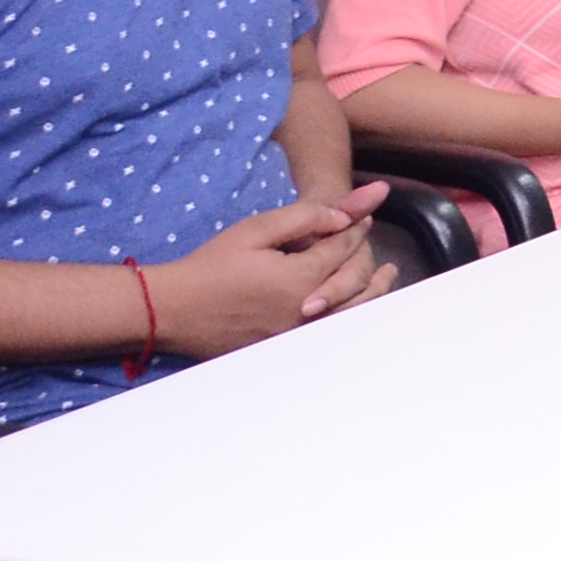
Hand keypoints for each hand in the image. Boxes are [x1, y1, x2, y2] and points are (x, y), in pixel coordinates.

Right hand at [147, 187, 397, 354]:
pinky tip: (355, 304)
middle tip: (369, 236)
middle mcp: (307, 310)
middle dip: (365, 254)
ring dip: (373, 290)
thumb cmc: (211, 266)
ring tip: (387, 274)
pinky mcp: (285, 347)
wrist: (173, 309)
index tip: (362, 212)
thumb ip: (304, 218)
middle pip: (354, 279)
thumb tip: (343, 215)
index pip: (342, 248)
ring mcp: (298, 334)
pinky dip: (351, 314)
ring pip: (352, 312)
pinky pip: (331, 330)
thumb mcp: (256, 230)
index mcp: (301, 279)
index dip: (354, 226)